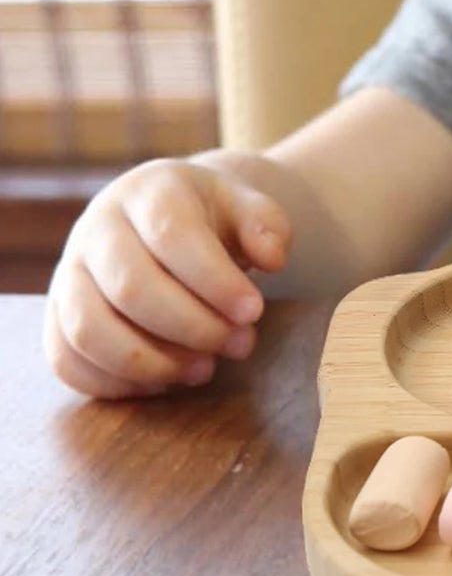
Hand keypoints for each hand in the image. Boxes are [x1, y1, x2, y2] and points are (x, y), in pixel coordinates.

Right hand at [43, 157, 290, 398]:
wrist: (168, 217)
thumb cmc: (213, 218)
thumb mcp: (247, 206)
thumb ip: (266, 225)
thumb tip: (272, 259)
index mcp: (148, 191)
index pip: (172, 235)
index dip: (213, 280)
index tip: (254, 311)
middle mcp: (97, 228)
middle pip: (130, 287)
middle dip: (191, 327)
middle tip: (240, 345)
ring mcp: (68, 272)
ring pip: (88, 329)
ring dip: (149, 362)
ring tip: (204, 370)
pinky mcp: (55, 314)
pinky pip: (64, 358)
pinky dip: (110, 382)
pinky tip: (163, 384)